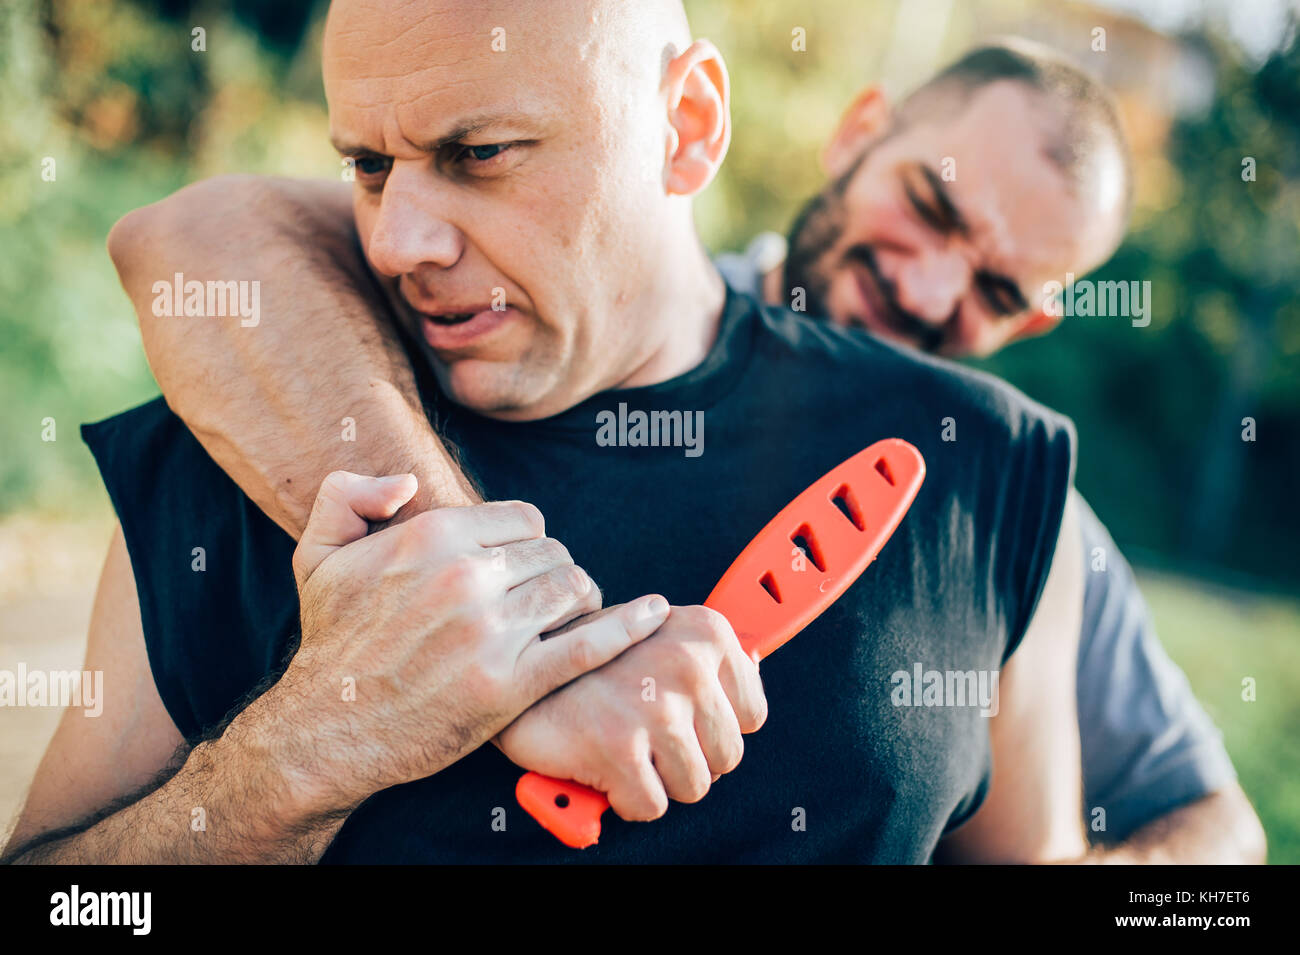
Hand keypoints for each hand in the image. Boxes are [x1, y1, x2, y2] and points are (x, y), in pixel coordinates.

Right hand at [271, 471, 668, 811]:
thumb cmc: (329, 642)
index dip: (528, 542)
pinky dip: (628, 627)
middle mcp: (465, 576)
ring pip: (574, 590)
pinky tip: (652, 615)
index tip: (520, 568)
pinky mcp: (511, 685)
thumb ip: (349, 492)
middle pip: (554, 553)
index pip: (524, 518)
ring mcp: (492, 632)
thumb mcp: (317, 554)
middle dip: (556, 572)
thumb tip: (410, 484)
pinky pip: (588, 644)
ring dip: (581, 601)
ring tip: (570, 618)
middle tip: (546, 600)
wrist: (326, 730)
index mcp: (432, 535)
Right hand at [496, 604, 767, 820]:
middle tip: (645, 732)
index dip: (712, 727)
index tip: (680, 714)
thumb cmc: (593, 659)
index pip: (752, 717)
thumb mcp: (660, 632)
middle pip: (727, 758)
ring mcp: (654, 707)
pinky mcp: (619, 748)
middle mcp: (687, 664)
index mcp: (707, 633)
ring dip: (657, 779)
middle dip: (686, 757)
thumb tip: (752, 680)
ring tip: (626, 745)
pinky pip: (652, 807)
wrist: (519, 666)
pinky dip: (625, 798)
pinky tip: (605, 763)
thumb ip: (708, 659)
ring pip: (694, 787)